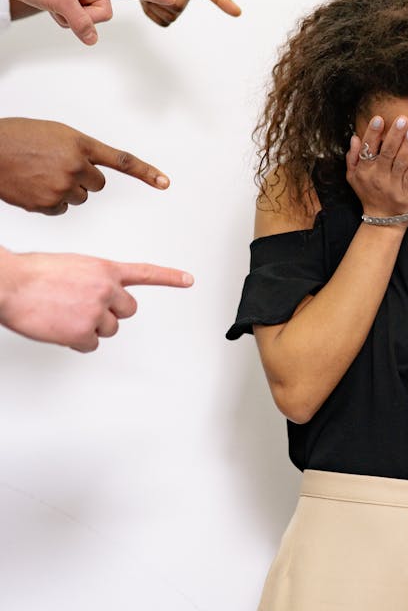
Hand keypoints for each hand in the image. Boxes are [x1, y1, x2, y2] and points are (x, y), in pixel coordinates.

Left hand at [0, 0, 175, 45]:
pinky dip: (63, 17)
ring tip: (54, 2)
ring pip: (90, 19)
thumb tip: (92, 40)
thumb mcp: (60, 1)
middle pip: (105, 13)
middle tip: (65, 2)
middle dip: (86, 15)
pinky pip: (77, 19)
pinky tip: (50, 5)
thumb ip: (80, 22)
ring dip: (71, 17)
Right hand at [0, 117, 170, 213]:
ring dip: (65, 190)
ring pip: (79, 198)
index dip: (145, 172)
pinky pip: (61, 209)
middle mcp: (75, 165)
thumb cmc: (18, 138)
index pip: (121, 160)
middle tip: (57, 166)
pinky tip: (33, 187)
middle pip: (97, 185)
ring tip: (40, 174)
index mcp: (80, 143)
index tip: (164, 182)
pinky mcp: (47, 203)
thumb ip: (78, 150)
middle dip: (82, 179)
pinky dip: (50, 202)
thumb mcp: (55, 134)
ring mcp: (61, 186)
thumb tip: (89, 170)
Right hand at [0, 250, 192, 352]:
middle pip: (128, 310)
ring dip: (92, 327)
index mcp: (105, 269)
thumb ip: (92, 278)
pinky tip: (61, 328)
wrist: (12, 285)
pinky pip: (90, 344)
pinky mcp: (83, 332)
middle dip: (111, 312)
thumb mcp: (72, 265)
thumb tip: (96, 294)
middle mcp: (106, 289)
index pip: (145, 273)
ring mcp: (96, 311)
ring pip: (109, 329)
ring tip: (66, 315)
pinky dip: (78, 341)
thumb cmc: (34, 274)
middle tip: (86, 308)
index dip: (169, 277)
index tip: (188, 279)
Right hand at [345, 113, 407, 218]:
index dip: (373, 133)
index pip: (368, 149)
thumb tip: (354, 137)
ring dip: (407, 145)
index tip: (379, 118)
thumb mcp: (354, 178)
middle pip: (387, 153)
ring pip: (400, 162)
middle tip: (402, 118)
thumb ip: (353, 157)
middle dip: (394, 135)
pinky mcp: (407, 193)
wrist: (383, 221)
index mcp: (364, 171)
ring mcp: (393, 186)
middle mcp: (377, 177)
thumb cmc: (369, 194)